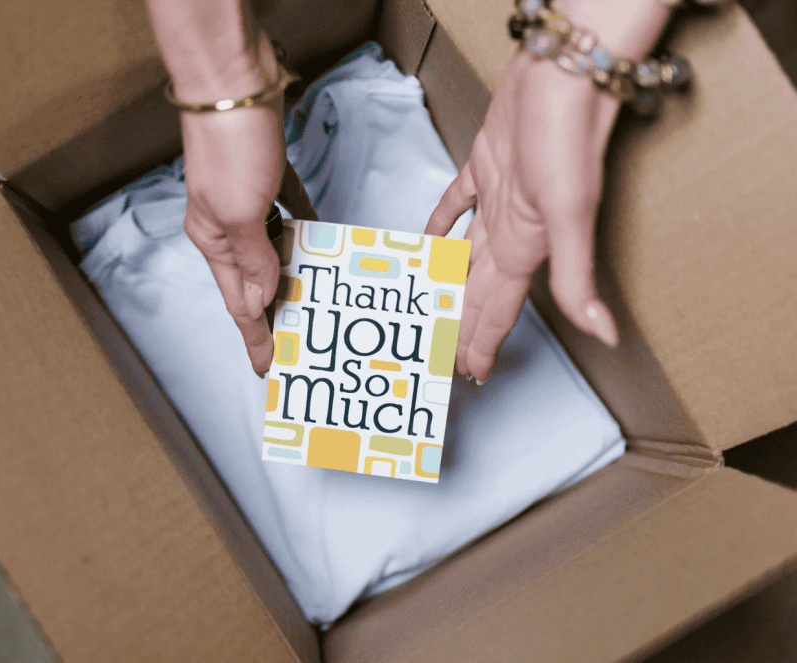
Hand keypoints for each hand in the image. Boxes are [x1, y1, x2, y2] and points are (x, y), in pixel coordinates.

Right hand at [179, 33, 316, 374]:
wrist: (233, 82)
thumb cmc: (230, 146)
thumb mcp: (241, 215)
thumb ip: (252, 261)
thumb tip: (258, 302)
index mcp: (214, 240)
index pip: (237, 302)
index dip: (254, 336)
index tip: (268, 367)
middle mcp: (227, 223)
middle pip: (255, 278)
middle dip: (275, 310)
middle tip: (299, 338)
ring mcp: (247, 196)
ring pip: (274, 246)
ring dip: (293, 269)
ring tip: (316, 296)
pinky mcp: (267, 172)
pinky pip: (289, 209)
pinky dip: (303, 226)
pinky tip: (319, 238)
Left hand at [425, 49, 620, 383]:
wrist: (563, 76)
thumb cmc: (566, 138)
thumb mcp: (569, 216)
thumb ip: (577, 278)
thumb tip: (605, 334)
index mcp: (523, 249)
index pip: (497, 309)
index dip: (483, 341)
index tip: (470, 371)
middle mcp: (509, 230)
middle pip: (476, 290)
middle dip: (461, 323)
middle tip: (441, 351)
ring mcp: (497, 199)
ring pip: (462, 254)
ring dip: (447, 280)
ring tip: (428, 303)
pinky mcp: (485, 165)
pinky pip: (456, 203)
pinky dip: (440, 222)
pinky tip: (428, 235)